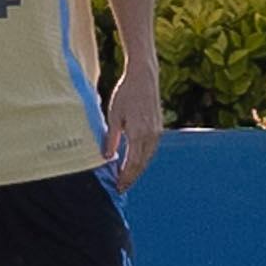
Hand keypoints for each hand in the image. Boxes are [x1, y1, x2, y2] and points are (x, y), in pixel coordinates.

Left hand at [100, 68, 161, 189]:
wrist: (143, 77)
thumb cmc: (125, 93)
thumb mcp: (114, 116)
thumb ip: (111, 138)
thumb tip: (107, 157)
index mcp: (139, 134)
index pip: (133, 163)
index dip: (126, 177)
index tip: (118, 187)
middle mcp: (151, 136)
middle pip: (142, 164)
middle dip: (131, 177)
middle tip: (121, 187)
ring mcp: (157, 132)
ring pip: (148, 157)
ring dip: (138, 169)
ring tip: (127, 178)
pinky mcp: (158, 127)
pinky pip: (151, 149)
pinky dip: (143, 158)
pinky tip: (135, 161)